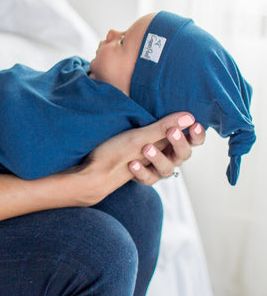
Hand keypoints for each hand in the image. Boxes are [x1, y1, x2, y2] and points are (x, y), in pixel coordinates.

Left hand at [80, 113, 205, 204]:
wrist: (98, 166)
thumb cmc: (119, 144)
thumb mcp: (141, 133)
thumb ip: (164, 126)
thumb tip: (189, 116)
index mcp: (170, 142)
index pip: (192, 140)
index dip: (197, 134)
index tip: (194, 124)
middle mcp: (167, 156)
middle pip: (184, 155)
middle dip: (179, 143)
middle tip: (172, 131)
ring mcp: (156, 168)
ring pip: (168, 169)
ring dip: (158, 158)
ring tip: (145, 147)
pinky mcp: (144, 178)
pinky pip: (148, 178)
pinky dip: (141, 171)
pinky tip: (132, 163)